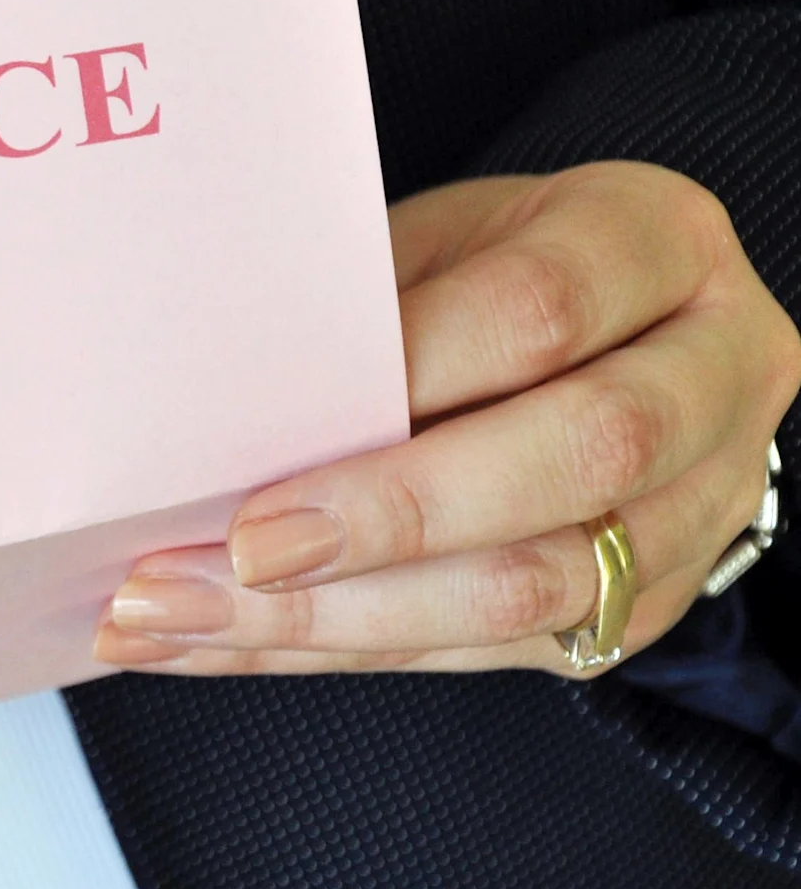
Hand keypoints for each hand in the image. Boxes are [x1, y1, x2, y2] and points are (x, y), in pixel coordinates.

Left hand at [95, 161, 800, 676]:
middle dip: (388, 519)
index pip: (540, 313)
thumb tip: (211, 394)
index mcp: (658, 245)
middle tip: (235, 552)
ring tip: (176, 609)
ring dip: (335, 616)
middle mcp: (713, 378)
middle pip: (571, 460)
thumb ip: (362, 303)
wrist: (613, 338)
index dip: (409, 376)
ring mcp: (695, 509)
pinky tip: (211, 642)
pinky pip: (482, 650)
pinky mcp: (640, 610)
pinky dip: (329, 651)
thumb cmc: (492, 268)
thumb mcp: (442, 237)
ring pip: (533, 588)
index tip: (285, 425)